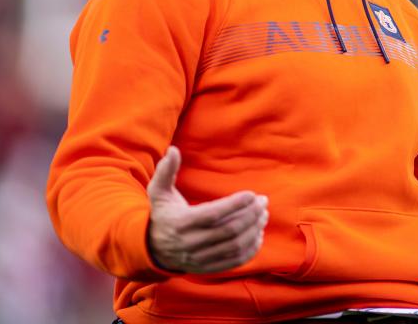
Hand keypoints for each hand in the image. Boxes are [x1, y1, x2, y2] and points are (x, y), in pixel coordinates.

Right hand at [146, 146, 268, 273]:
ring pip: (234, 247)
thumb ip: (166, 171)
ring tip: (263, 215)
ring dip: (253, 230)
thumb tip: (172, 150)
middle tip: (263, 202)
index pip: (213, 215)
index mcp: (180, 223)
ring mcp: (200, 258)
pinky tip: (258, 234)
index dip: (235, 204)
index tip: (252, 194)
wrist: (153, 249)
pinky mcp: (208, 268)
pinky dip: (250, 250)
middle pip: (228, 231)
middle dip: (250, 215)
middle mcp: (190, 243)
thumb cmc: (162, 214)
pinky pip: (234, 262)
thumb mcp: (159, 192)